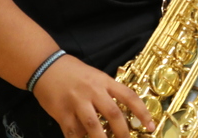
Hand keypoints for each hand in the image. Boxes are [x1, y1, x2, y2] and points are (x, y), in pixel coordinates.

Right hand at [32, 54, 155, 137]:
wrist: (47, 66)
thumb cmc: (74, 72)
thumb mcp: (95, 77)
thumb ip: (107, 93)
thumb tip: (120, 116)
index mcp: (104, 81)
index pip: (129, 96)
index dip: (142, 112)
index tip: (151, 126)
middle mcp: (93, 91)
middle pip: (112, 113)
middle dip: (123, 132)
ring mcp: (77, 101)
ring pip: (93, 125)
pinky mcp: (62, 112)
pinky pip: (72, 132)